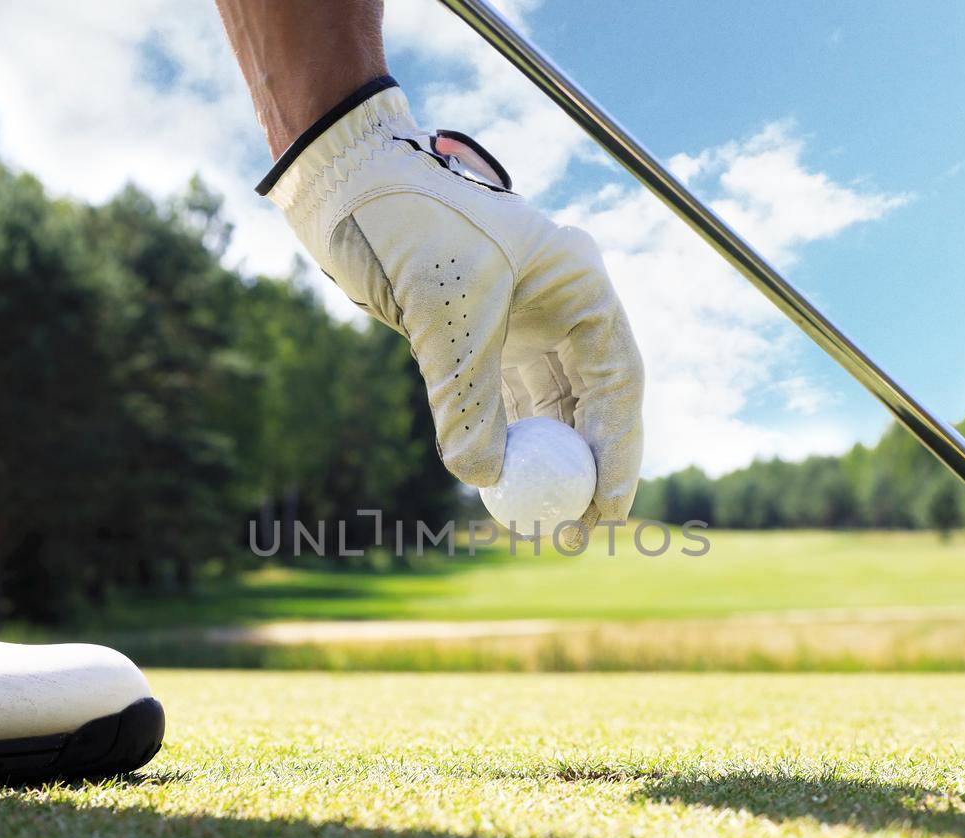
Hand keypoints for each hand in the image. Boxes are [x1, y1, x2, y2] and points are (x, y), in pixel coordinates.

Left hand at [261, 80, 644, 533]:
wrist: (346, 181)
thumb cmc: (407, 222)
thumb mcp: (443, 312)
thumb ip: (467, 398)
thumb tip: (485, 479)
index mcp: (579, 282)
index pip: (617, 381)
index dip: (618, 451)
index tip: (606, 509)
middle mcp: (560, 303)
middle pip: (592, 399)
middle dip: (587, 467)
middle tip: (576, 529)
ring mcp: (523, 318)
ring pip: (550, 405)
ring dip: (545, 461)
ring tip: (538, 519)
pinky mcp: (480, 333)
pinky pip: (504, 400)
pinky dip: (503, 441)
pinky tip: (498, 482)